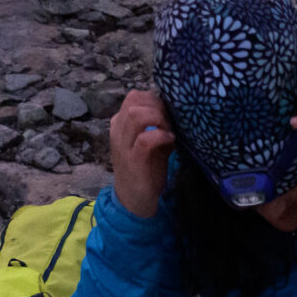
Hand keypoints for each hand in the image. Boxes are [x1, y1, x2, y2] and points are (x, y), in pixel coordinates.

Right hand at [108, 89, 176, 218]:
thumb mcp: (152, 143)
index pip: (134, 96)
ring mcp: (123, 144)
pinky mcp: (132, 160)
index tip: (168, 113)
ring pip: (136, 114)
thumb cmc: (146, 170)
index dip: (155, 99)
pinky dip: (161, 136)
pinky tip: (170, 141)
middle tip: (170, 120)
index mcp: (120, 123)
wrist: (134, 200)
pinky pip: (145, 139)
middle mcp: (118, 130)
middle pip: (134, 99)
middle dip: (158, 105)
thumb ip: (159, 125)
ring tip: (169, 129)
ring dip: (158, 118)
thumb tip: (177, 111)